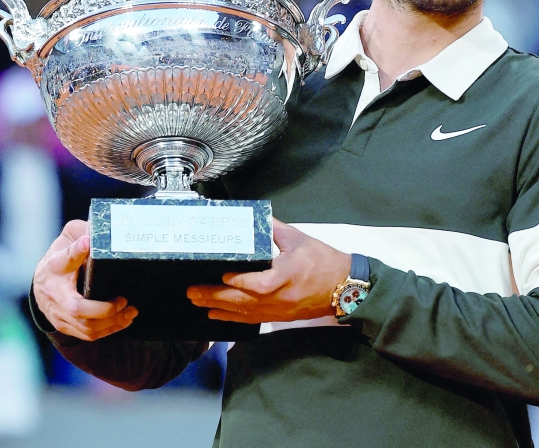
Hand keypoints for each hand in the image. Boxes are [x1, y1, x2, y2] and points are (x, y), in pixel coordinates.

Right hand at [33, 220, 136, 340]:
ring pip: (86, 327)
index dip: (76, 252)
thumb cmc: (60, 259)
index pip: (65, 259)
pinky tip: (124, 320)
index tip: (87, 243)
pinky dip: (109, 330)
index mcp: (55, 268)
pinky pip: (88, 335)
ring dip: (112, 322)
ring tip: (131, 311)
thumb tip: (93, 234)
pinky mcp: (66, 327)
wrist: (43, 282)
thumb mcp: (66, 242)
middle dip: (105, 309)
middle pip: (78, 309)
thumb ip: (79, 234)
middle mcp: (55, 294)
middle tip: (124, 300)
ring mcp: (59, 314)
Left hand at [187, 220, 350, 322]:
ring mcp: (280, 310)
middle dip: (216, 296)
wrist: (344, 288)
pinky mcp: (280, 317)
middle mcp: (282, 296)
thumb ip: (274, 228)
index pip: (260, 283)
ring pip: (245, 313)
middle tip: (193, 291)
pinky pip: (252, 320)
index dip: (239, 282)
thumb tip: (254, 218)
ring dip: (219, 308)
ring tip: (197, 301)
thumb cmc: (324, 262)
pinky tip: (216, 315)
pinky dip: (232, 318)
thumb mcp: (299, 239)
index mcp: (288, 274)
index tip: (220, 274)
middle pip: (245, 301)